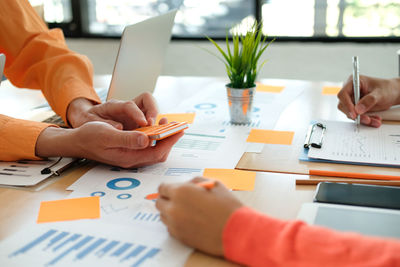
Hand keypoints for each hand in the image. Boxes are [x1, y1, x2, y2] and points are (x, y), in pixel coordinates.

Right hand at [36, 121, 182, 167]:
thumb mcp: (108, 135)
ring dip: (162, 138)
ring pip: (153, 150)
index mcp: (129, 157)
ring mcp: (130, 156)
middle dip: (169, 140)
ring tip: (166, 123)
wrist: (76, 141)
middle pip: (158, 153)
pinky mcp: (128, 151)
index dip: (169, 142)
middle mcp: (132, 159)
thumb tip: (147, 140)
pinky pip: (147, 147)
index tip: (178, 130)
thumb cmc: (90, 137)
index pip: (156, 153)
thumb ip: (127, 139)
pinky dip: (154, 137)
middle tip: (175, 125)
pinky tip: (154, 127)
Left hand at [67, 92, 158, 128]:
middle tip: (156, 125)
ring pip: (151, 110)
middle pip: (147, 100)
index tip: (145, 123)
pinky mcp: (137, 123)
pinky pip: (150, 123)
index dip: (138, 113)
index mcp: (114, 106)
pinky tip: (156, 138)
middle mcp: (127, 108)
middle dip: (154, 111)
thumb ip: (104, 124)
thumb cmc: (88, 119)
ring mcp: (134, 115)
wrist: (86, 120)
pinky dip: (155, 129)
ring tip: (160, 132)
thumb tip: (119, 127)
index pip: (129, 105)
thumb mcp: (90, 121)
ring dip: (157, 120)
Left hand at [155, 177, 242, 255]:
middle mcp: (174, 208)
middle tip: (179, 200)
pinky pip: (170, 228)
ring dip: (170, 212)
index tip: (172, 190)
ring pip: (163, 216)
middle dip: (167, 200)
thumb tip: (187, 185)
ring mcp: (175, 224)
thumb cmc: (227, 206)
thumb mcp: (213, 184)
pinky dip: (175, 224)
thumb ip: (195, 181)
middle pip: (159, 203)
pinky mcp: (179, 237)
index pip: (162, 188)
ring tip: (186, 211)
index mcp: (181, 192)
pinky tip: (189, 222)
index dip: (168, 188)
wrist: (236, 231)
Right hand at [337, 75, 399, 126]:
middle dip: (355, 114)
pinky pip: (356, 116)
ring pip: (350, 113)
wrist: (393, 93)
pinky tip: (374, 119)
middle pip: (344, 105)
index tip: (354, 113)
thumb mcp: (380, 93)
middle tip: (366, 119)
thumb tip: (358, 109)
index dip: (347, 104)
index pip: (343, 94)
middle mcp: (351, 91)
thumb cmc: (387, 89)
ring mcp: (352, 100)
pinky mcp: (356, 108)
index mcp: (354, 82)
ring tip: (374, 120)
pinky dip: (365, 120)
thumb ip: (369, 100)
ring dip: (362, 119)